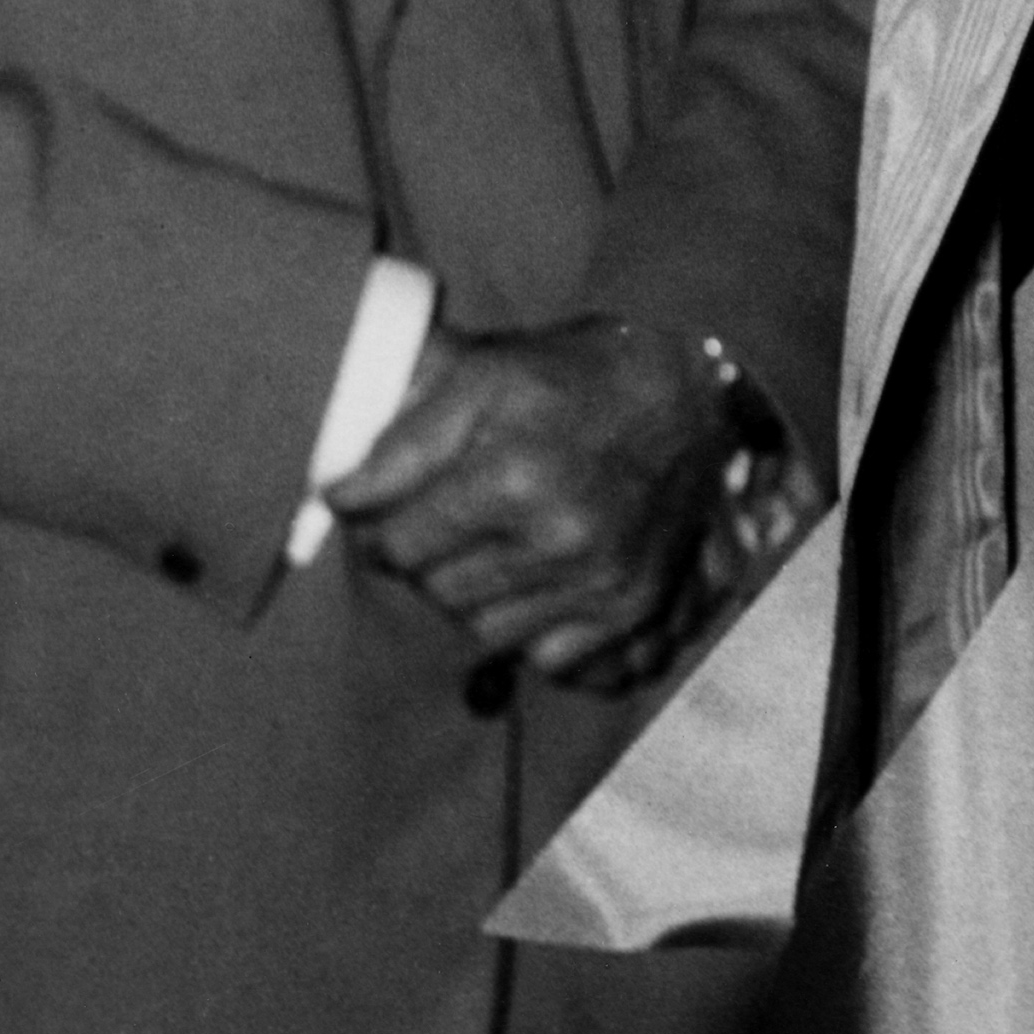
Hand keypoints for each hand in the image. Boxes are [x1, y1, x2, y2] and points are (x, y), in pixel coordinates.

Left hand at [322, 318, 736, 690]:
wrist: (697, 389)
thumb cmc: (577, 376)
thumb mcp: (485, 373)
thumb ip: (403, 437)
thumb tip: (336, 497)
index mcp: (515, 478)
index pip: (396, 548)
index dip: (379, 527)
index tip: (387, 509)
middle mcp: (562, 539)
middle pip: (436, 594)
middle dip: (428, 560)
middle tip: (448, 519)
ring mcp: (603, 581)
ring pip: (484, 631)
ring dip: (476, 596)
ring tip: (496, 543)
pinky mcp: (633, 608)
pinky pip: (548, 659)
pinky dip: (534, 628)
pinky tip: (540, 579)